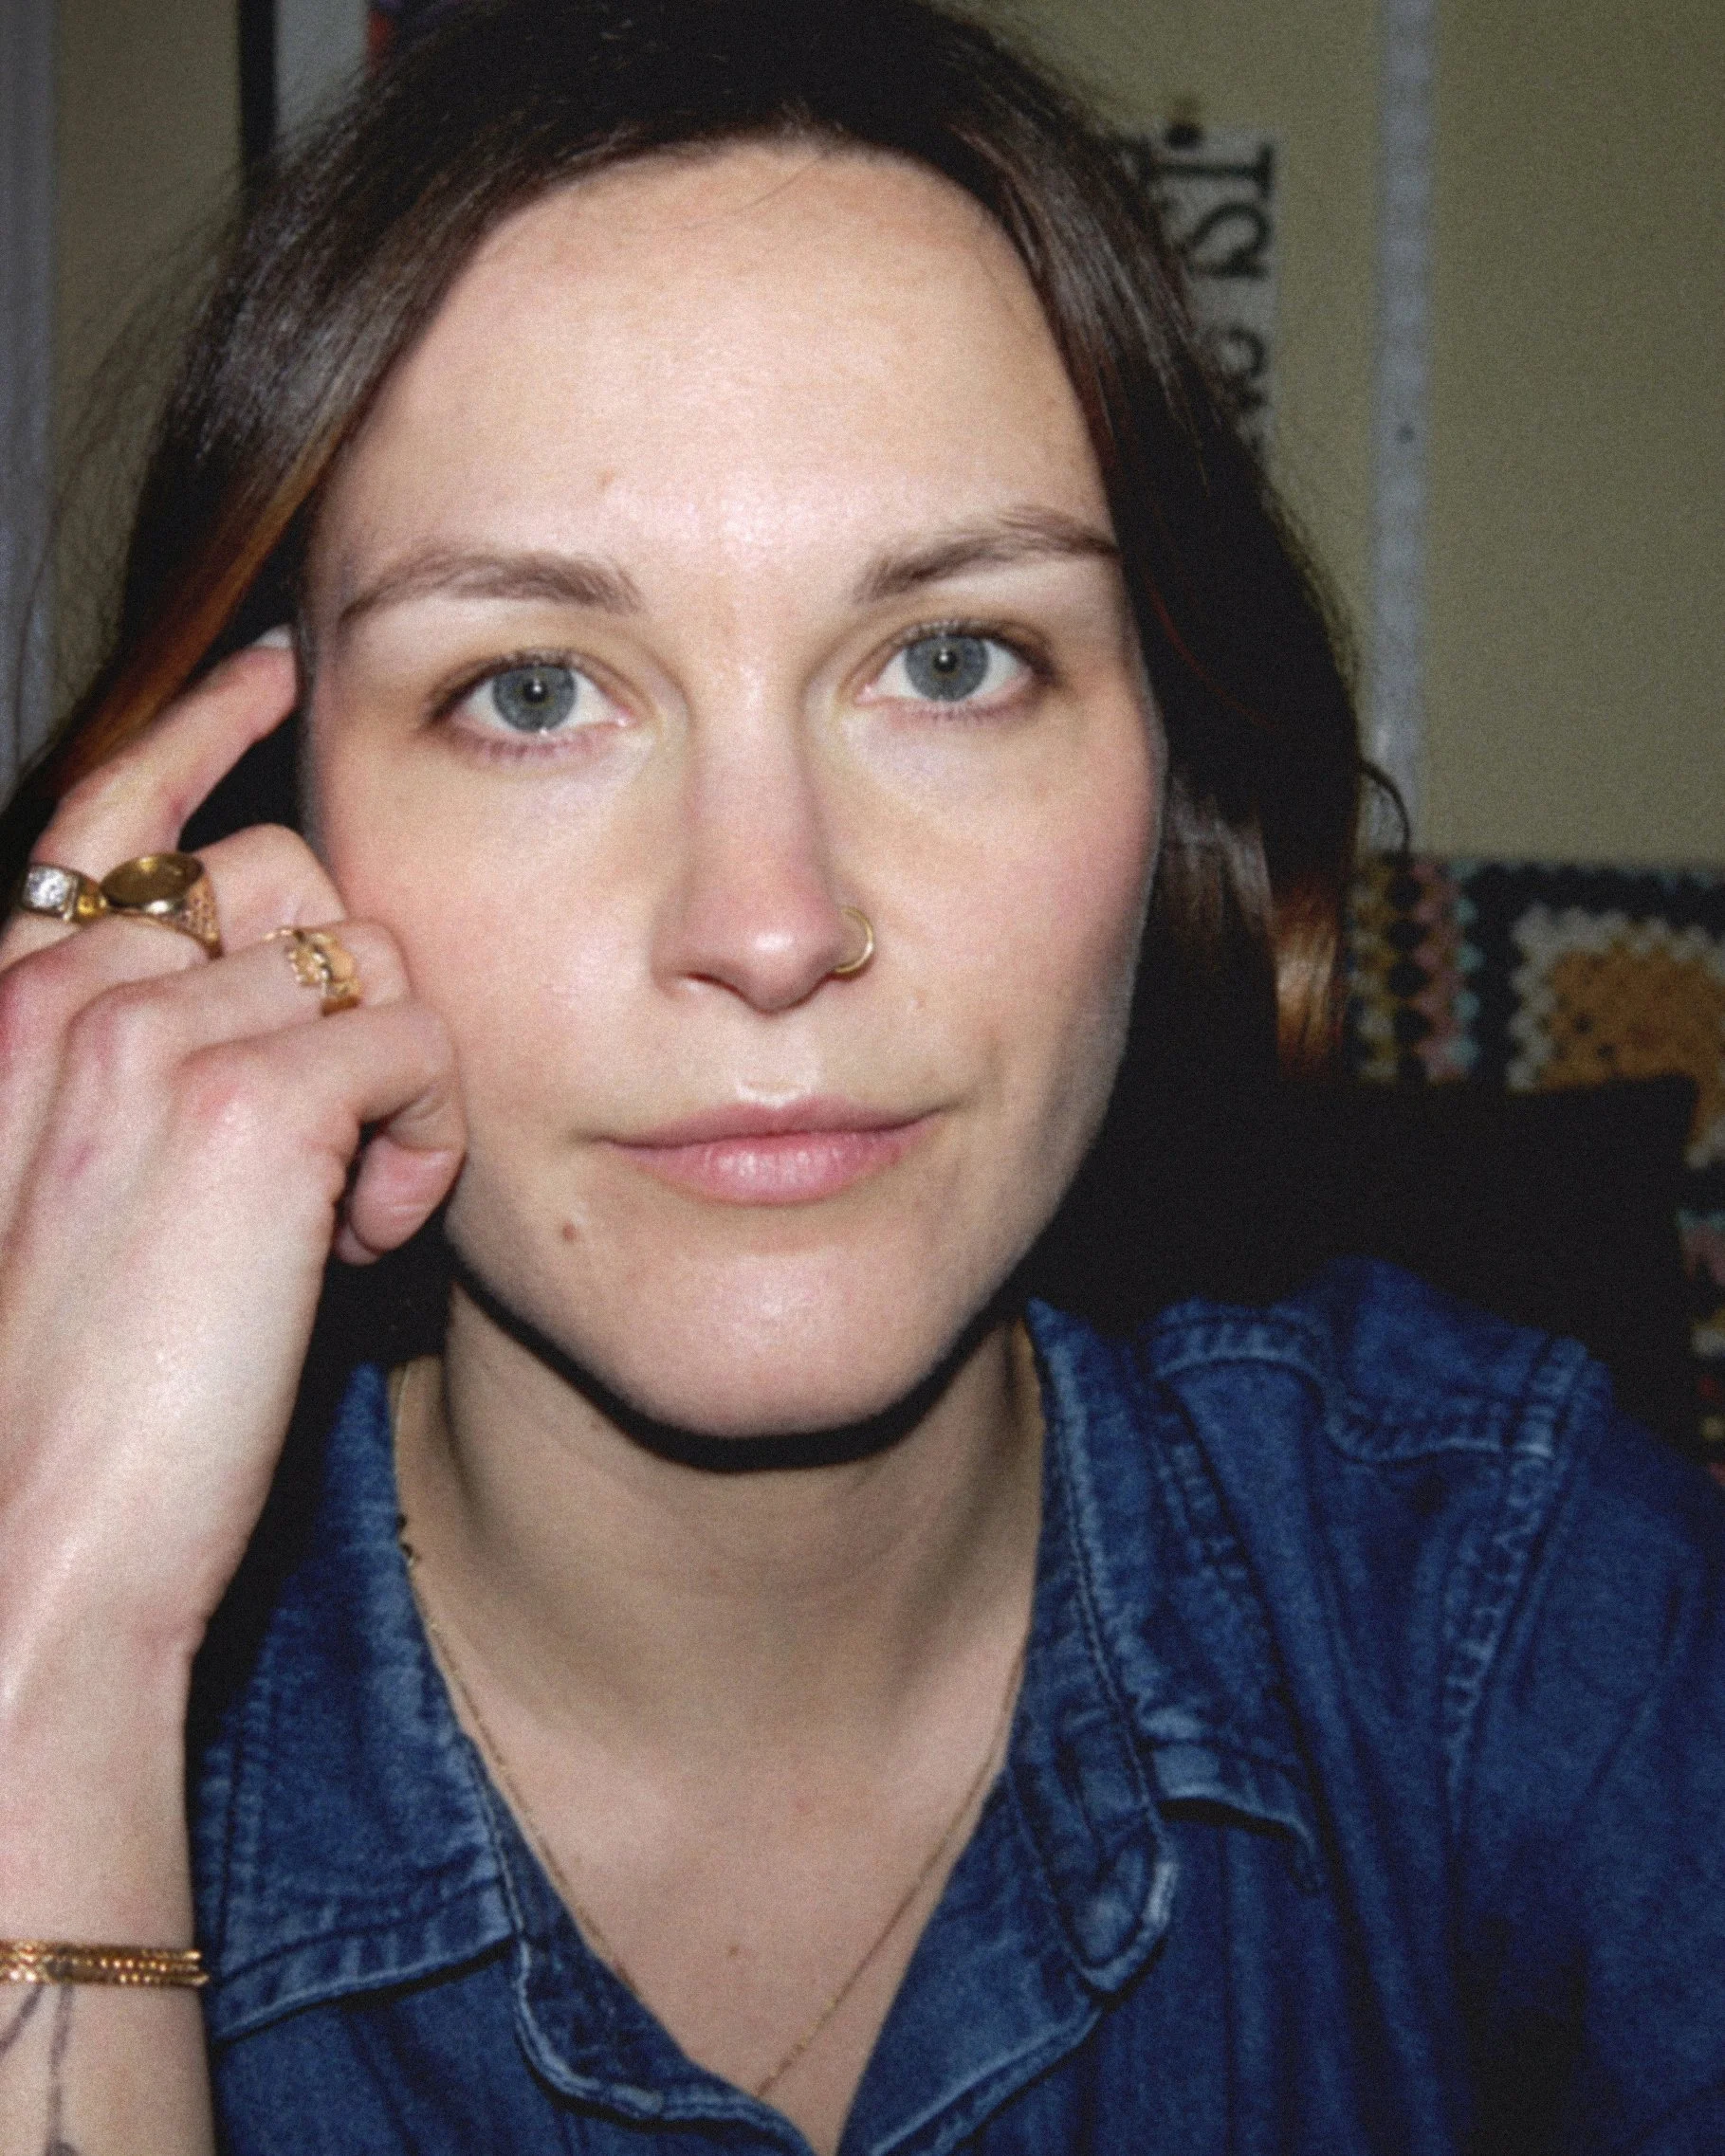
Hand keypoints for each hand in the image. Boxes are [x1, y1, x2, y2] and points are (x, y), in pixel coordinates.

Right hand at [0, 642, 465, 1662]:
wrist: (29, 1535)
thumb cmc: (68, 1387)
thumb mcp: (75, 1190)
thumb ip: (139, 1070)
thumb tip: (279, 1000)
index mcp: (13, 1006)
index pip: (117, 812)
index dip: (201, 732)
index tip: (278, 673)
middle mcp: (70, 989)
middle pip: (294, 882)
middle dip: (342, 998)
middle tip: (320, 1157)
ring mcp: (156, 1035)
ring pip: (377, 970)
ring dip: (390, 1091)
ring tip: (331, 1221)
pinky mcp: (255, 1102)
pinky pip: (424, 1050)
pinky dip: (425, 1145)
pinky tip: (360, 1239)